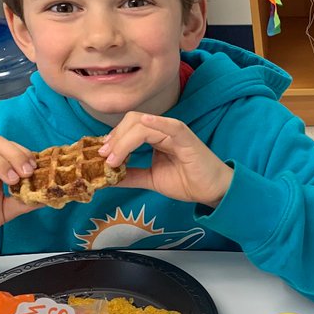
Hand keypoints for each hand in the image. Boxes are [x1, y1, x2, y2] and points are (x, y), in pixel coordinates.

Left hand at [101, 113, 232, 207]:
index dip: (113, 139)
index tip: (101, 156)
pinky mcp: (186, 138)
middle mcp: (163, 130)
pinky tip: (142, 126)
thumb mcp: (151, 179)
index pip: (128, 128)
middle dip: (114, 138)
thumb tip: (107, 178)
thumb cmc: (188, 181)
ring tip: (114, 159)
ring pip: (142, 125)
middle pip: (131, 122)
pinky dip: (155, 124)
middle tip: (103, 157)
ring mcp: (174, 131)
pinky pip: (170, 126)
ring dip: (123, 141)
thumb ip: (131, 175)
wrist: (212, 190)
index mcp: (155, 136)